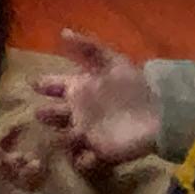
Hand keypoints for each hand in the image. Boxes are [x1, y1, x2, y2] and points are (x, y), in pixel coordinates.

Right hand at [52, 34, 160, 174]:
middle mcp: (81, 111)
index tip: (33, 83)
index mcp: (81, 88)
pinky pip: (85, 160)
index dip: (44, 84)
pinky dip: (81, 161)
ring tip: (58, 136)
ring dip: (61, 138)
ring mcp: (89, 133)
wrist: (161, 116)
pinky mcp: (101, 152)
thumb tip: (62, 32)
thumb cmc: (135, 86)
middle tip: (39, 113)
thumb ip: (88, 48)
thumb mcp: (113, 62)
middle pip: (55, 113)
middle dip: (46, 114)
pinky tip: (80, 157)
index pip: (55, 85)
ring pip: (66, 137)